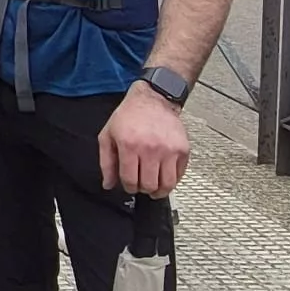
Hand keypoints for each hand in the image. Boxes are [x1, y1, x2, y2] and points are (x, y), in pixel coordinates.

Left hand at [98, 81, 190, 196]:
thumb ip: (106, 162)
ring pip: (166, 185)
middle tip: (141, 184)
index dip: (128, 187)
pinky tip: (164, 176)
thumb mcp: (108, 135)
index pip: (130, 180)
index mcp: (129, 145)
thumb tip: (108, 184)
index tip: (129, 185)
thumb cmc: (129, 116)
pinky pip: (179, 175)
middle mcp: (150, 148)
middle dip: (142, 189)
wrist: (153, 99)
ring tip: (154, 187)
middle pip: (148, 185)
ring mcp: (169, 150)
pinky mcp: (183, 150)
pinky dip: (172, 181)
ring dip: (159, 190)